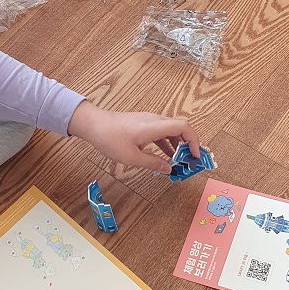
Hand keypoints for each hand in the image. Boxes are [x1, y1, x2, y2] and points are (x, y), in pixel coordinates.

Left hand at [68, 101, 200, 171]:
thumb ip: (153, 163)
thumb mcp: (132, 157)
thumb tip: (168, 169)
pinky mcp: (143, 124)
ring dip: (177, 145)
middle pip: (180, 128)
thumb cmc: (110, 138)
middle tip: (190, 161)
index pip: (183, 127)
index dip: (193, 140)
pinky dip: (167, 143)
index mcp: (154, 126)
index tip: (195, 155)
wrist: (93, 125)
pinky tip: (166, 155)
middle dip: (188, 145)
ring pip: (170, 131)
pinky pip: (161, 132)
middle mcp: (154, 120)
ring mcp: (149, 121)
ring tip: (179, 161)